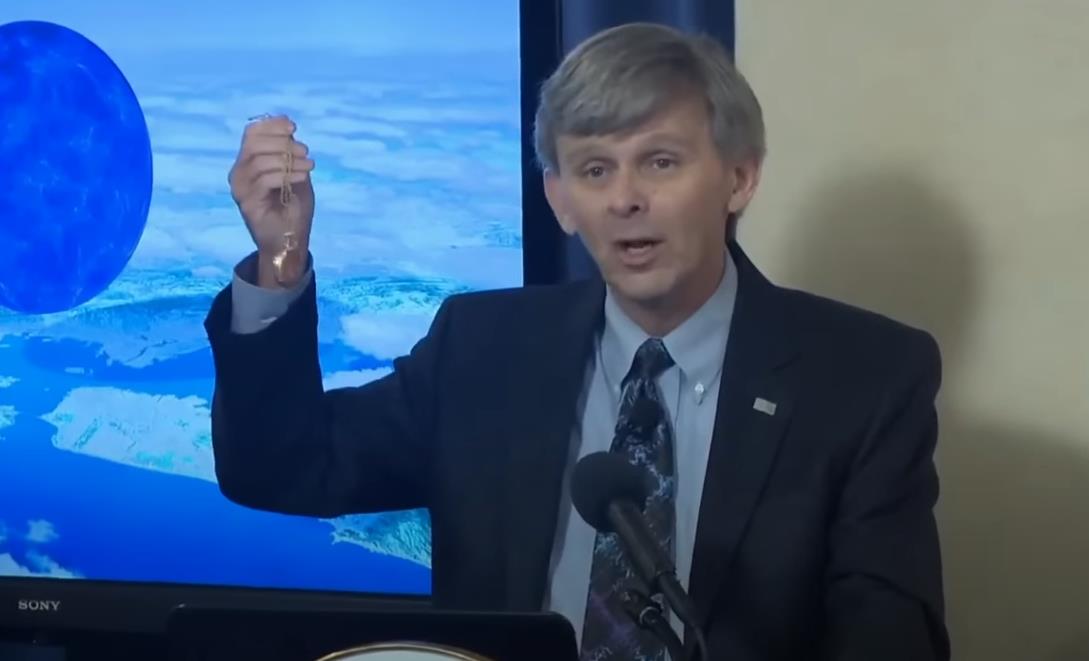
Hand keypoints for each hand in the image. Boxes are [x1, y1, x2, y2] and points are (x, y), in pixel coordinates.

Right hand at [228, 115, 314, 285]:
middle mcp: (239, 172)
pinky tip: (302, 179)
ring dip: (288, 160)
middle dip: (282, 143)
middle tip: (305, 151)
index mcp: (249, 162)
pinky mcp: (246, 202)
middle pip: (254, 144)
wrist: (291, 240)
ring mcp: (240, 187)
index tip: (293, 126)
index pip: (252, 133)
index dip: (272, 125)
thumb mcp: (295, 172)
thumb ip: (289, 151)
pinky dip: (286, 175)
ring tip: (309, 166)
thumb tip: (287, 125)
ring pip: (258, 160)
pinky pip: (263, 180)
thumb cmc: (294, 207)